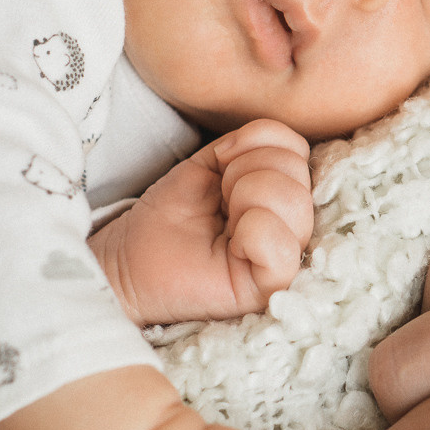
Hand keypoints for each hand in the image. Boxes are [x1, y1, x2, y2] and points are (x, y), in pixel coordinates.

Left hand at [90, 119, 311, 324]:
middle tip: (219, 201)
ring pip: (294, 201)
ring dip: (245, 198)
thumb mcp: (211, 162)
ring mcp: (286, 256)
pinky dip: (252, 234)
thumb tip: (276, 144)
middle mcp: (292, 223)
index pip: (296, 150)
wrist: (133, 257)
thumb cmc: (172, 213)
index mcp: (282, 193)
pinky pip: (283, 247)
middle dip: (244, 172)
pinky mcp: (271, 287)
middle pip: (296, 170)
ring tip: (223, 222)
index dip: (251, 146)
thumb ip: (252, 143)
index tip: (220, 174)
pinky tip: (231, 248)